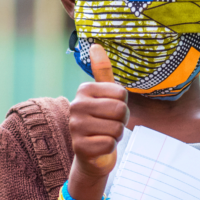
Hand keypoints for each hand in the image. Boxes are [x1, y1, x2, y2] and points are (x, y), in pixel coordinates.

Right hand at [69, 44, 128, 178]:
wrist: (92, 154)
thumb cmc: (102, 121)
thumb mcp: (104, 95)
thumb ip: (102, 71)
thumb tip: (96, 45)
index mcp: (84, 90)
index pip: (122, 94)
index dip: (123, 105)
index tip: (111, 111)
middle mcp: (76, 105)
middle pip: (120, 110)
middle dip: (121, 121)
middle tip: (109, 125)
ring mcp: (76, 127)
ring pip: (117, 128)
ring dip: (116, 135)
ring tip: (104, 135)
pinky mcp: (79, 147)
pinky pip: (110, 143)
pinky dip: (110, 147)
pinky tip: (100, 146)